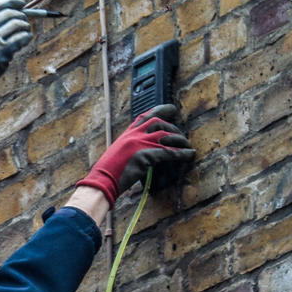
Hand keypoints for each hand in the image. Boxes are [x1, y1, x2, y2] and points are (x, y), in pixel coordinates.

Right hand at [0, 0, 33, 109]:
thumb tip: (16, 16)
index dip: (13, 2)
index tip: (22, 4)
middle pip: (10, 13)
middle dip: (22, 16)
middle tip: (25, 23)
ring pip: (18, 24)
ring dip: (26, 28)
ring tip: (26, 33)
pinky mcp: (1, 52)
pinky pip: (21, 39)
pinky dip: (27, 38)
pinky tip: (26, 40)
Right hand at [77, 105, 194, 203]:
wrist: (101, 181)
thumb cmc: (108, 173)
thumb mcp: (119, 154)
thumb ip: (131, 148)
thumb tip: (141, 151)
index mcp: (127, 134)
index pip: (145, 116)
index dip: (160, 110)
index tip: (171, 109)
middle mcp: (134, 135)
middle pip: (159, 123)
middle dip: (174, 127)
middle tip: (181, 136)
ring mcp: (139, 144)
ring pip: (167, 135)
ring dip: (180, 140)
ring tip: (187, 146)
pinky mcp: (145, 156)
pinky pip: (169, 152)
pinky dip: (181, 153)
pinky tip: (189, 154)